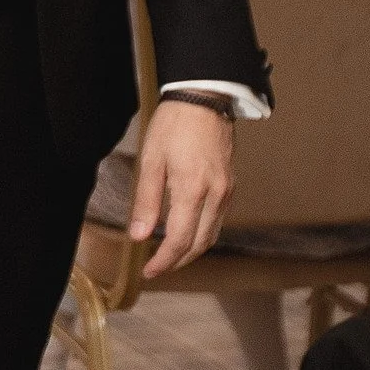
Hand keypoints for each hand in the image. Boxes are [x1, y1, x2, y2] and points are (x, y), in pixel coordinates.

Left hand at [130, 99, 234, 278]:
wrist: (204, 99)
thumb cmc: (174, 125)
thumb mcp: (151, 160)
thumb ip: (146, 200)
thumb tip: (139, 235)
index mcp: (193, 189)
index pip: (179, 240)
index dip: (164, 261)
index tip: (148, 271)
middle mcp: (216, 194)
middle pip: (199, 243)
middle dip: (178, 261)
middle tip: (157, 268)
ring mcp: (227, 190)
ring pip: (212, 234)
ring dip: (191, 250)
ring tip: (169, 256)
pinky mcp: (230, 184)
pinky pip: (218, 220)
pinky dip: (202, 233)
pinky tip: (186, 232)